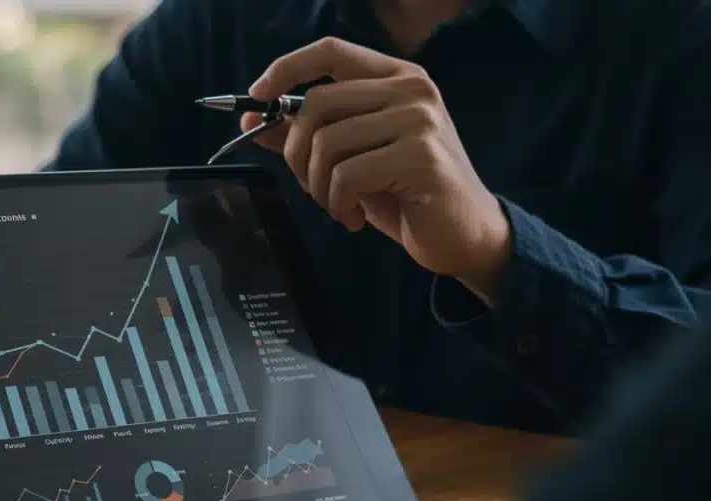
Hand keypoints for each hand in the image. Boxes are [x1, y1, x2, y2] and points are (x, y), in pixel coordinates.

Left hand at [243, 37, 511, 303]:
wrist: (463, 235)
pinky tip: (354, 218)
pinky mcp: (420, 156)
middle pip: (317, 102)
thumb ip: (307, 135)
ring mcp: (420, 119)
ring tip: (338, 205)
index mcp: (395, 77)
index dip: (287, 68)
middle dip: (296, 152)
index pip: (331, 51)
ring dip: (318, 186)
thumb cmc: (404, 194)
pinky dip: (338, 204)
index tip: (256, 96)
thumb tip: (252, 118)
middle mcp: (411, 89)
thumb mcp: (350, 159)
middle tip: (309, 185)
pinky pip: (347, 175)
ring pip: (327, 142)